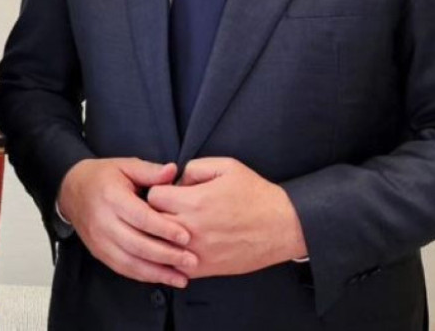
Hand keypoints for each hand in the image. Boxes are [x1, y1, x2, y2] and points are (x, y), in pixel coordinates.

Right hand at [58, 158, 195, 287]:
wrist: (72, 191)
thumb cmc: (103, 177)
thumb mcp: (125, 166)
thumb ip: (150, 171)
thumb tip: (173, 170)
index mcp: (112, 197)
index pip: (141, 218)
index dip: (164, 229)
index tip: (186, 236)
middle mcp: (103, 222)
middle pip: (137, 244)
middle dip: (166, 255)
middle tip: (191, 260)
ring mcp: (100, 240)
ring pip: (131, 262)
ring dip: (158, 272)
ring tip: (182, 278)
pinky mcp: (99, 252)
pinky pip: (123, 269)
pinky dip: (144, 276)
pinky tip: (163, 278)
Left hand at [147, 157, 305, 277]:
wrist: (283, 226)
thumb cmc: (256, 195)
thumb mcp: (226, 166)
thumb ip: (194, 167)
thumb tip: (176, 180)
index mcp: (195, 201)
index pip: (153, 196)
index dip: (158, 190)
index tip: (167, 191)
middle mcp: (192, 228)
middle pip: (152, 222)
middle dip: (155, 213)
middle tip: (166, 209)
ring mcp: (197, 251)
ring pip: (159, 246)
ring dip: (161, 236)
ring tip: (170, 228)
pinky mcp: (205, 268)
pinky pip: (174, 266)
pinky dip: (172, 257)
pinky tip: (179, 247)